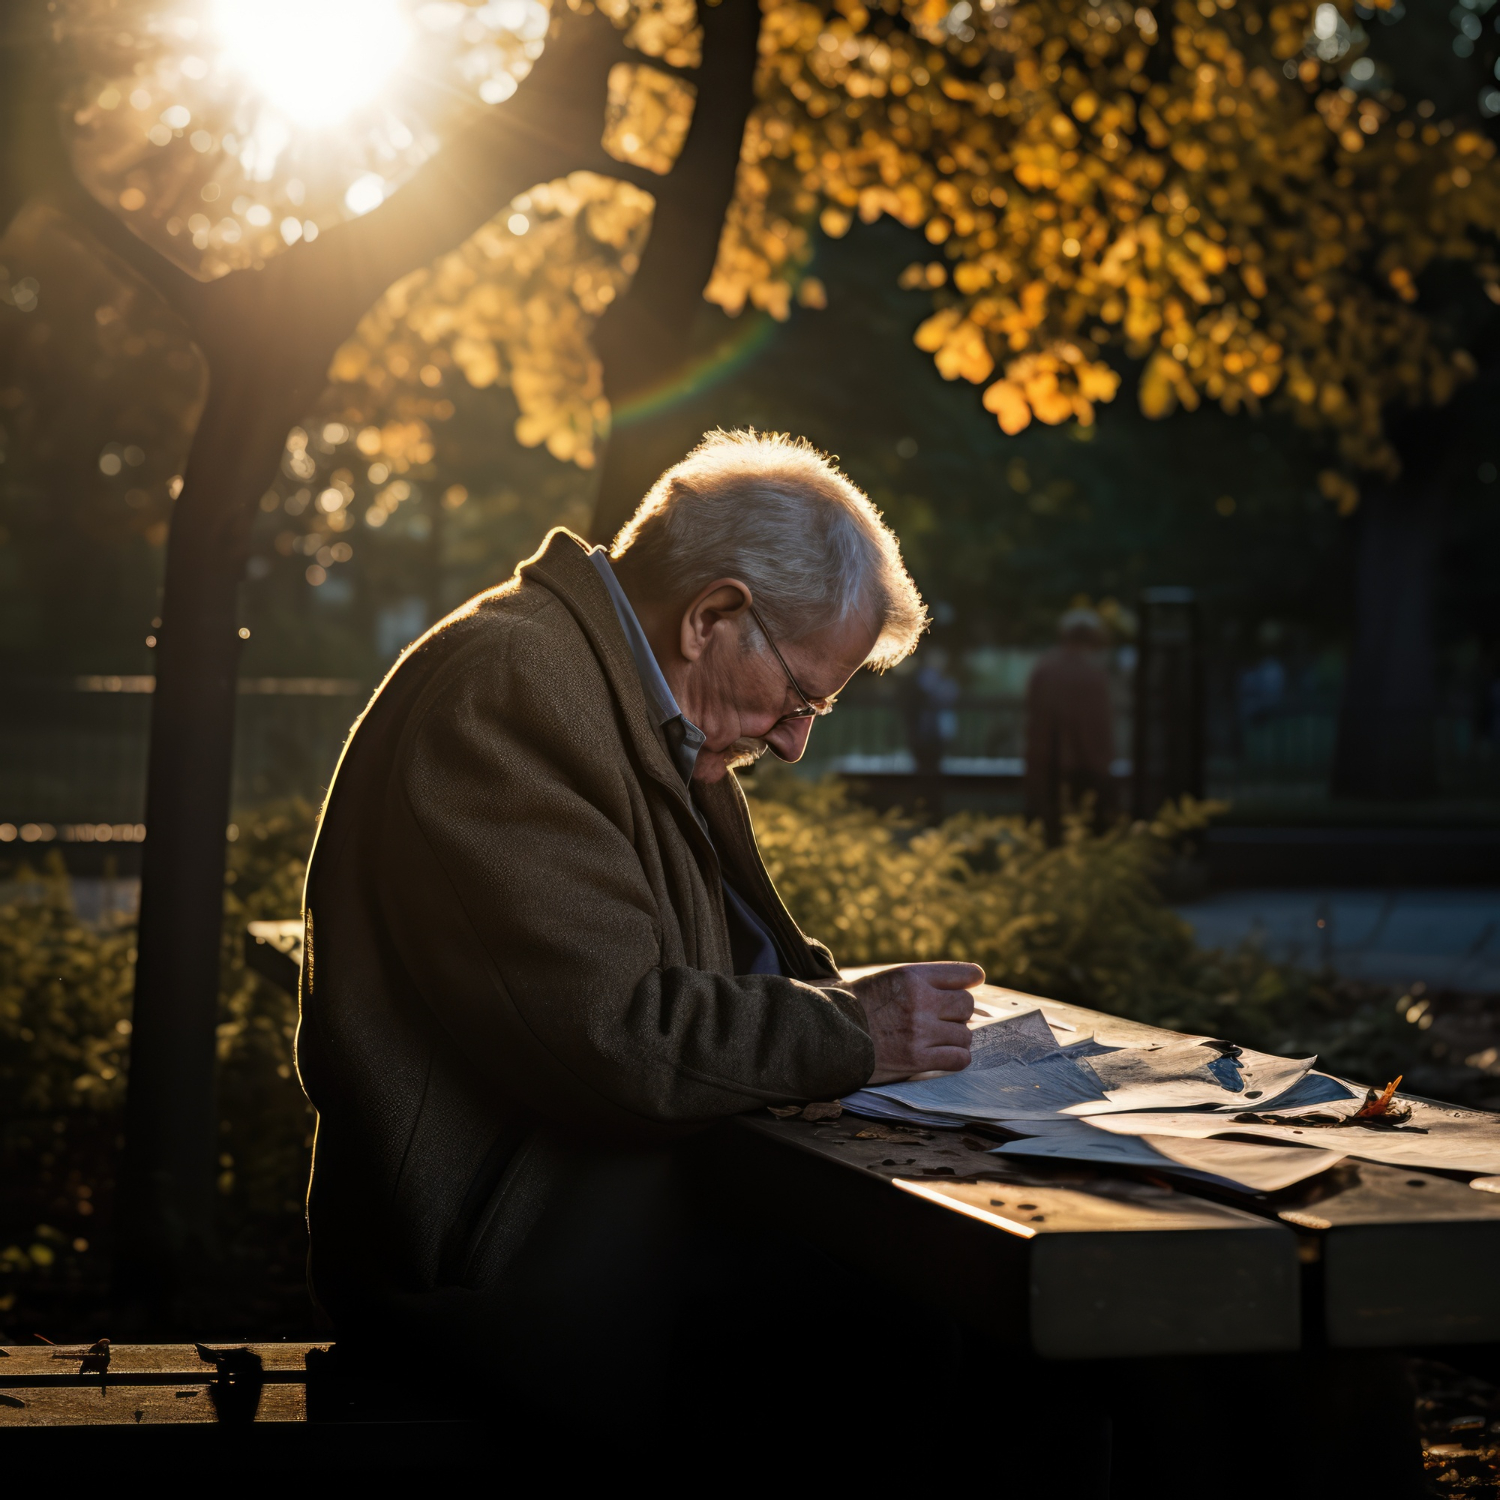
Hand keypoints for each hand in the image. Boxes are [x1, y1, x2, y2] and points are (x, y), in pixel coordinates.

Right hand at [850, 963, 984, 1083]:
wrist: (827, 1034)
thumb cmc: (857, 1006)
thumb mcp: (886, 980)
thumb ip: (920, 982)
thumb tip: (963, 986)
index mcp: (910, 976)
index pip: (963, 974)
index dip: (971, 979)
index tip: (973, 983)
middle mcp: (919, 1001)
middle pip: (966, 1005)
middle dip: (959, 1012)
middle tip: (944, 1018)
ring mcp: (919, 1032)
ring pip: (965, 1034)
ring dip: (956, 1037)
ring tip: (939, 1039)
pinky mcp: (916, 1059)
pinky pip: (958, 1059)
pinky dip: (955, 1058)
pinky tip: (944, 1055)